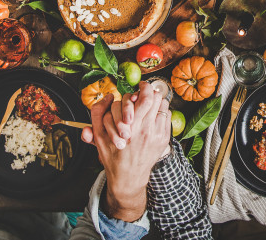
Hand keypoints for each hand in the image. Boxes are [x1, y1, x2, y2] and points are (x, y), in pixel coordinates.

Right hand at [81, 83, 170, 220]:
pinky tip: (153, 117)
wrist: (128, 177)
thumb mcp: (99, 136)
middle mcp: (146, 130)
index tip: (140, 87)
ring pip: (163, 105)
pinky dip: (161, 112)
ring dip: (156, 102)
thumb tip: (109, 97)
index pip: (146, 97)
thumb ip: (98, 113)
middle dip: (150, 92)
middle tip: (144, 93)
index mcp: (130, 127)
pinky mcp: (164, 139)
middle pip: (157, 98)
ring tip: (148, 106)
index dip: (143, 88)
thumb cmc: (112, 156)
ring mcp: (157, 134)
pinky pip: (167, 116)